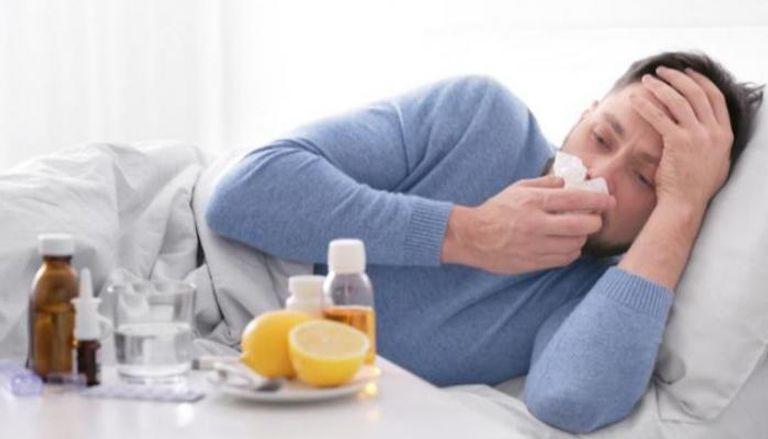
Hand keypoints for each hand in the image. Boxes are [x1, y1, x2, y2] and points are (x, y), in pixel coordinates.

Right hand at [441, 175, 615, 274]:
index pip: (574, 200)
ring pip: (574, 245)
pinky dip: (571, 252)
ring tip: (578, 232)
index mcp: (533, 202)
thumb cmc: (496, 210)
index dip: (597, 201)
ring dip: (582, 238)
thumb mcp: (517, 188)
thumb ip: (544, 183)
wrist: (473, 237)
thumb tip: (567, 182)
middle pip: (579, 226)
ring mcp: (534, 246)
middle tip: (595, 220)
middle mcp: (536, 224)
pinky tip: (567, 246)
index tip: (610, 201)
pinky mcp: (532, 262)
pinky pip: (562, 259)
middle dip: (594, 222)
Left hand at [630, 67, 733, 208]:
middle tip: (662, 70)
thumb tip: (705, 125)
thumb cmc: (694, 186)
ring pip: (679, 101)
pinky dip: (646, 105)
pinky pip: (660, 117)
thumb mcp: (715, 160)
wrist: (685, 204)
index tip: (687, 72)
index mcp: (724, 134)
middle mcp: (714, 132)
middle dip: (678, 77)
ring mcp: (698, 137)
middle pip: (697, 93)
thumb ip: (712, 140)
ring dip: (661, 86)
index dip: (700, 81)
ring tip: (647, 79)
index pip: (715, 97)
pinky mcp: (679, 143)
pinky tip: (634, 99)